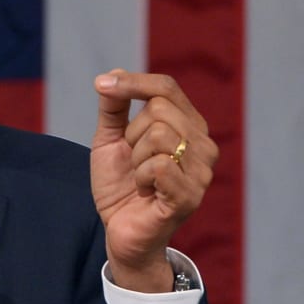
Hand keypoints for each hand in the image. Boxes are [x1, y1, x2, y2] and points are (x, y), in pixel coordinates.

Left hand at [90, 69, 217, 292]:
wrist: (119, 230)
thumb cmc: (120, 185)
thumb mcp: (110, 138)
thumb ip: (113, 106)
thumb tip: (112, 74)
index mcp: (188, 126)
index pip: (166, 87)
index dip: (133, 82)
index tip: (100, 84)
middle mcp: (203, 145)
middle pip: (159, 109)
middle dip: (132, 134)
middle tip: (133, 161)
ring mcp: (201, 171)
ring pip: (159, 135)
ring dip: (135, 158)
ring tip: (140, 178)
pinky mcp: (191, 196)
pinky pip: (159, 165)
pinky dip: (140, 177)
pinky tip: (145, 191)